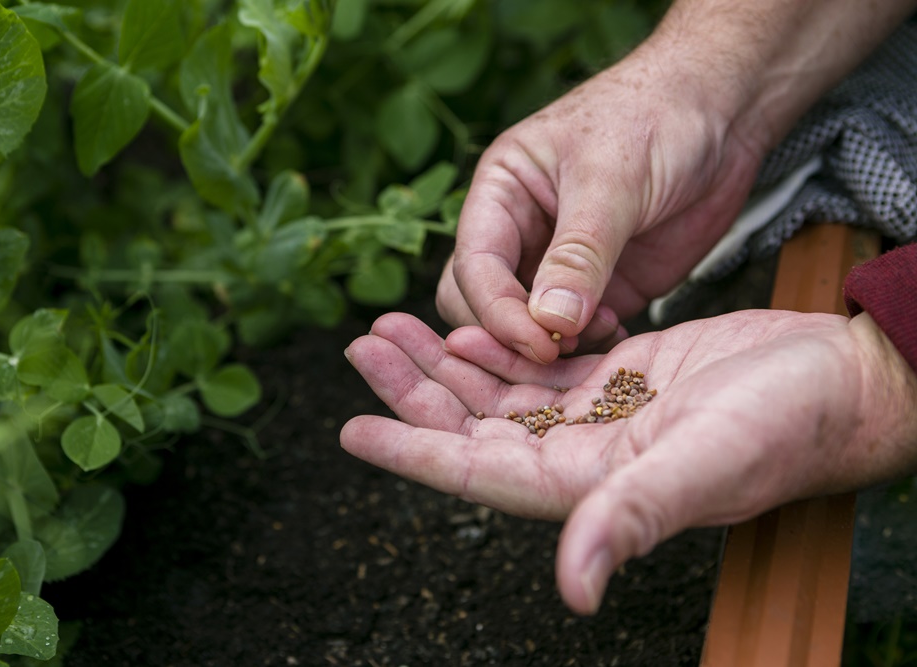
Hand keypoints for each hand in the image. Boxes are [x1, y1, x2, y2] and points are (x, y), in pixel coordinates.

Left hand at [341, 312, 916, 613]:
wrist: (837, 382)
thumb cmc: (787, 426)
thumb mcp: (708, 464)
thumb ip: (636, 516)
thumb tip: (574, 587)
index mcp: (588, 484)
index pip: (478, 473)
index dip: (413, 453)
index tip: (354, 430)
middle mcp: (582, 455)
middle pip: (474, 426)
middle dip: (413, 391)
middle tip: (364, 345)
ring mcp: (597, 416)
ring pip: (498, 391)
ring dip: (445, 363)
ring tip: (393, 327)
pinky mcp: (618, 378)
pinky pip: (539, 366)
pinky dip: (500, 343)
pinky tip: (470, 322)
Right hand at [435, 51, 764, 361]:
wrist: (722, 110)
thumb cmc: (656, 117)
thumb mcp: (613, 182)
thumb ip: (580, 254)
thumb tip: (548, 322)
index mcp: (500, 193)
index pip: (475, 265)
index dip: (497, 311)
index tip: (537, 343)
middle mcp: (519, 231)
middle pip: (480, 303)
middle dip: (511, 335)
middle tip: (557, 351)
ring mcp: (557, 263)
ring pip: (525, 325)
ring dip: (553, 343)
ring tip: (600, 332)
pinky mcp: (600, 287)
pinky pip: (575, 332)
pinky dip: (588, 344)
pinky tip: (618, 334)